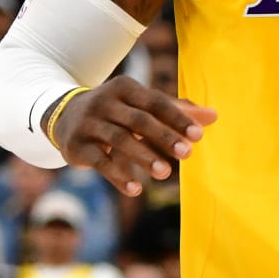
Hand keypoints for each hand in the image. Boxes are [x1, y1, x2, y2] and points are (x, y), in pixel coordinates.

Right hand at [51, 80, 215, 195]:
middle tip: (187, 154)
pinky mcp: (77, 146)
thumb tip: (214, 116)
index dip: (177, 118)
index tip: (198, 136)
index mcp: (125, 87)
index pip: (155, 102)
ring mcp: (89, 123)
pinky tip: (136, 190)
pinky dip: (118, 176)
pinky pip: (100, 162)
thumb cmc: (116, 111)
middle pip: (138, 120)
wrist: (64, 115)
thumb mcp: (141, 106)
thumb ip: (175, 111)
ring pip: (119, 140)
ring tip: (165, 173)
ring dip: (143, 156)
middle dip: (163, 137)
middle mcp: (105, 102)